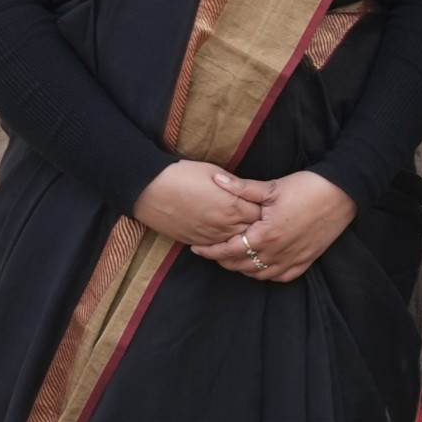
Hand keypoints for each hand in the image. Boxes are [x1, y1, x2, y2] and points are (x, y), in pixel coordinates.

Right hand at [137, 159, 271, 253]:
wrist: (150, 189)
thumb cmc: (182, 174)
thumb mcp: (215, 173)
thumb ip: (235, 186)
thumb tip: (246, 192)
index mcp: (233, 205)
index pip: (261, 214)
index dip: (267, 211)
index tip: (271, 208)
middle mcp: (225, 225)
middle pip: (252, 233)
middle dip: (259, 229)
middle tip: (267, 225)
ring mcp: (211, 236)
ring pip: (236, 244)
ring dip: (243, 240)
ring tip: (251, 236)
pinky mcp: (197, 242)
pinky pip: (217, 249)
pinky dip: (225, 245)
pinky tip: (229, 241)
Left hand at [219, 171, 356, 282]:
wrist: (343, 194)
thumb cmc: (307, 187)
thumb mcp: (272, 186)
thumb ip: (241, 188)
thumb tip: (216, 180)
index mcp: (265, 235)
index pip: (228, 250)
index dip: (209, 251)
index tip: (196, 248)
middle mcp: (277, 253)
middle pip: (240, 265)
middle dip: (222, 259)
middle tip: (213, 250)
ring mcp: (292, 259)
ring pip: (258, 274)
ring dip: (242, 268)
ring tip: (234, 256)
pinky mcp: (305, 261)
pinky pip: (280, 277)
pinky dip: (266, 273)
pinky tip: (260, 265)